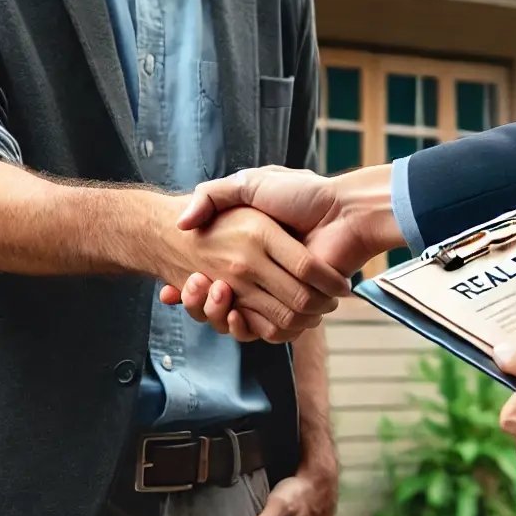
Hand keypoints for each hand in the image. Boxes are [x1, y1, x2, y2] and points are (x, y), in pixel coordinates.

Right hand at [159, 165, 402, 337]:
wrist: (346, 210)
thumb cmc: (302, 193)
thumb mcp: (250, 184)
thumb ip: (214, 195)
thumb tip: (183, 221)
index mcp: (248, 250)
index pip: (207, 278)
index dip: (189, 288)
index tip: (170, 288)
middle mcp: (259, 274)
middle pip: (217, 304)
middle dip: (198, 303)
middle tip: (191, 284)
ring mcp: (276, 291)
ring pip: (236, 321)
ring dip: (216, 316)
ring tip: (215, 293)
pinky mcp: (295, 307)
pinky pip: (266, 330)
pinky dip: (249, 329)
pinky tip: (235, 312)